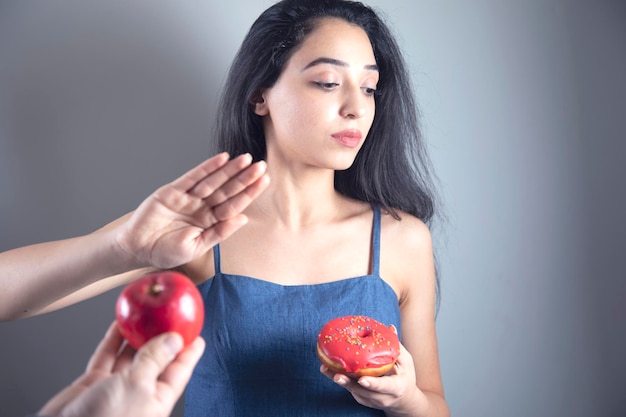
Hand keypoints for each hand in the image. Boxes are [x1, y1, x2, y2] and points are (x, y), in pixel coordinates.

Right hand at [39, 321, 204, 416]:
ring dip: (137, 334)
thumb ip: (155, 360)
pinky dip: (114, 339)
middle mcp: (139, 393)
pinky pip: (108, 356)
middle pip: (156, 359)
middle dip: (162, 337)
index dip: (189, 351)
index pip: (179, 370)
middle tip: (169, 314)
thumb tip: (173, 340)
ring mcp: (116, 388)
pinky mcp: (94, 384)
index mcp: (158, 399)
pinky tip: (119, 323)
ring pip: (130, 355)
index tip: (196, 333)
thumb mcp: (138, 386)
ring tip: (145, 313)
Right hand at [116, 153, 268, 268]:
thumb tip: (243, 218)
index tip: (264, 181)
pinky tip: (222, 159)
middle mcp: (202, 207)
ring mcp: (188, 198)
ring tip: (246, 159)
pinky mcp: (173, 191)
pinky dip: (207, 167)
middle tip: (261, 166)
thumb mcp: (196, 247)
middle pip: (227, 190)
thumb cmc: (166, 251)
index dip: (249, 193)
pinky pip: (193, 177)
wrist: (137, 249)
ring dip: (229, 170)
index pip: (234, 205)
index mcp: (210, 221)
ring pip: (213, 181)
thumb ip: (219, 233)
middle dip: (244, 178)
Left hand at [320, 343, 426, 415]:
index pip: (384, 386)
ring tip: (325, 369)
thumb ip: (396, 347)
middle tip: (336, 375)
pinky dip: (340, 380)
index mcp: (396, 388)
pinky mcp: (362, 399)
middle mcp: (382, 397)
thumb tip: (389, 327)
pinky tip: (329, 370)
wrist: (403, 401)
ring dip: (339, 380)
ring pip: (353, 391)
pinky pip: (350, 389)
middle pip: (363, 391)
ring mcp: (371, 401)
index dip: (373, 383)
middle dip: (348, 383)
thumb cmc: (405, 377)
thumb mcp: (406, 362)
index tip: (362, 379)